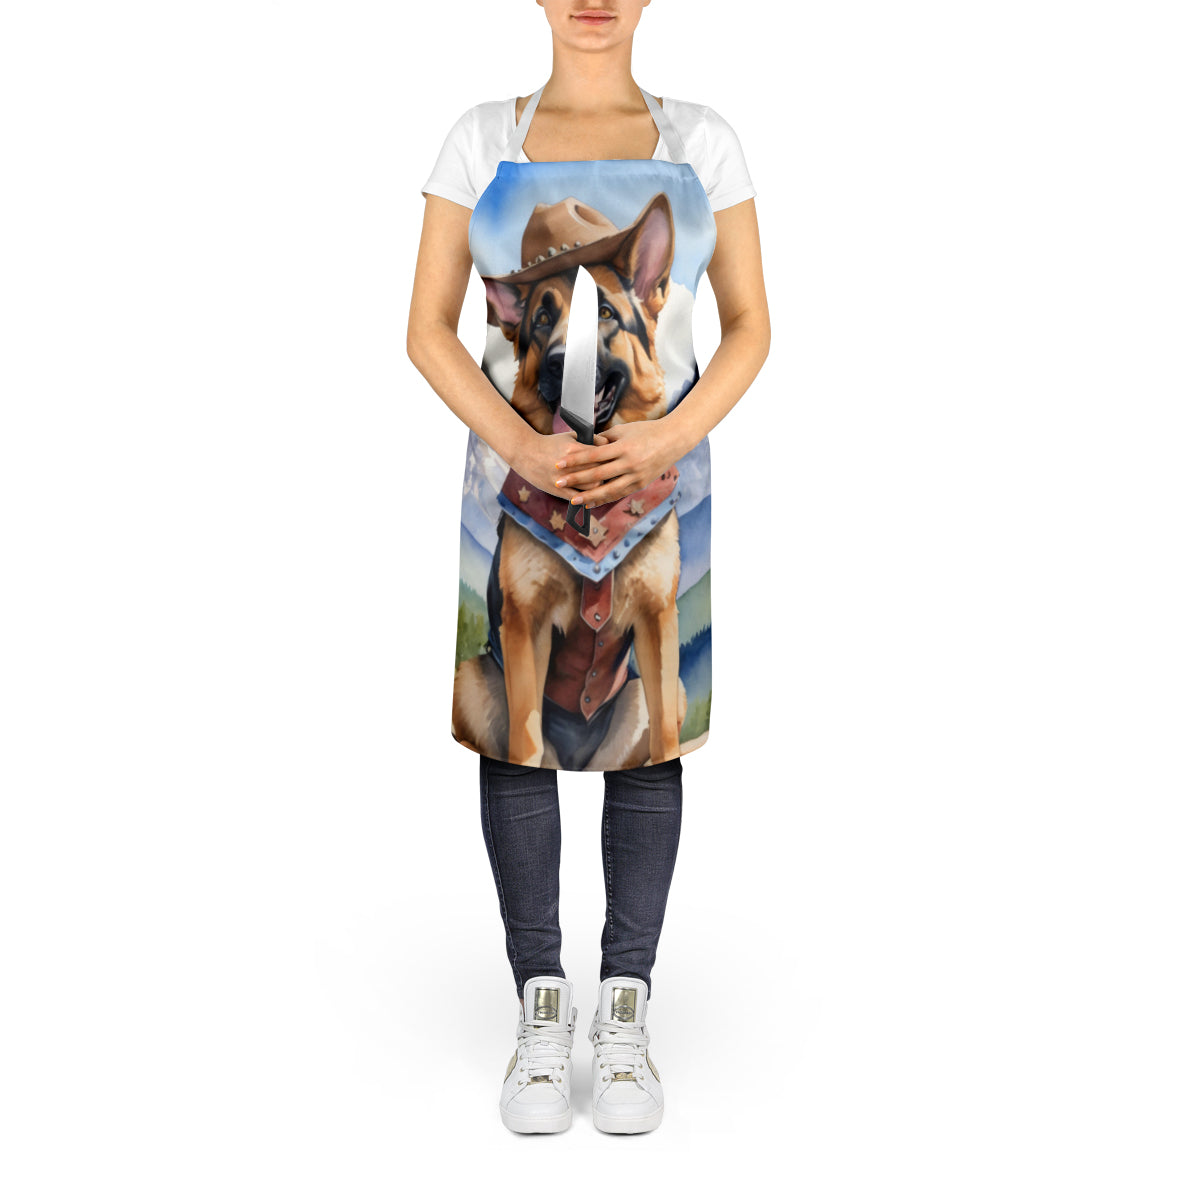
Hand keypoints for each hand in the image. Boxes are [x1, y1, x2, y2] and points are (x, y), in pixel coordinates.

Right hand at [510, 428, 606, 503]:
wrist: (525, 452)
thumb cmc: (551, 443)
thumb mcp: (570, 436)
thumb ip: (590, 438)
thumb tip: (608, 443)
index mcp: (573, 449)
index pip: (600, 456)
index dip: (610, 458)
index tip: (614, 459)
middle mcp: (569, 465)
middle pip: (599, 472)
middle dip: (608, 473)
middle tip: (614, 473)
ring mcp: (563, 479)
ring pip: (592, 488)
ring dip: (599, 486)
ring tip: (603, 484)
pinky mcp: (557, 490)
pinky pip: (577, 498)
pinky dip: (587, 498)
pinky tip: (592, 497)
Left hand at [551, 419, 687, 508]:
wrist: (674, 439)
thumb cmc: (646, 430)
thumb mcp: (624, 430)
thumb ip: (604, 440)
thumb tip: (585, 444)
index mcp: (623, 447)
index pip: (594, 455)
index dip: (575, 460)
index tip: (559, 464)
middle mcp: (630, 463)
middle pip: (597, 474)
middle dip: (576, 479)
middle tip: (557, 482)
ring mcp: (636, 476)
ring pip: (608, 490)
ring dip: (589, 496)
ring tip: (573, 500)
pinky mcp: (641, 484)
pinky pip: (619, 494)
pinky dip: (604, 499)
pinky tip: (591, 503)